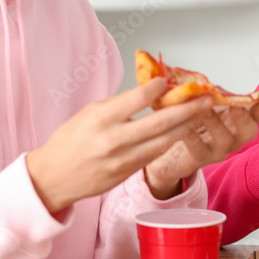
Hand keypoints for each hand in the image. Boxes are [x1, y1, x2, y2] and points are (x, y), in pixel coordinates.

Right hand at [24, 78, 213, 213]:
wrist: (53, 177)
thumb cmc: (69, 141)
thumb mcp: (89, 113)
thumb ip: (119, 104)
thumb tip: (149, 92)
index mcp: (101, 119)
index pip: (138, 98)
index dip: (158, 88)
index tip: (170, 81)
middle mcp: (114, 139)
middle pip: (160, 122)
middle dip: (187, 108)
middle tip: (205, 98)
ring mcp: (123, 159)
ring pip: (164, 141)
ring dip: (186, 125)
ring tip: (201, 113)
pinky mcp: (128, 173)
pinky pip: (155, 154)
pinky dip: (170, 141)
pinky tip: (182, 131)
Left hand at [144, 99, 258, 198]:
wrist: (172, 145)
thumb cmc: (192, 121)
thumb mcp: (203, 104)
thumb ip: (210, 95)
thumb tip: (206, 82)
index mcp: (236, 121)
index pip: (254, 115)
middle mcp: (233, 138)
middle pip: (248, 132)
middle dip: (244, 118)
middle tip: (235, 107)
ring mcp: (218, 150)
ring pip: (225, 140)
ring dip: (215, 123)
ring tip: (204, 110)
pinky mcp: (200, 158)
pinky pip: (199, 149)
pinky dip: (192, 137)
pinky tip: (185, 128)